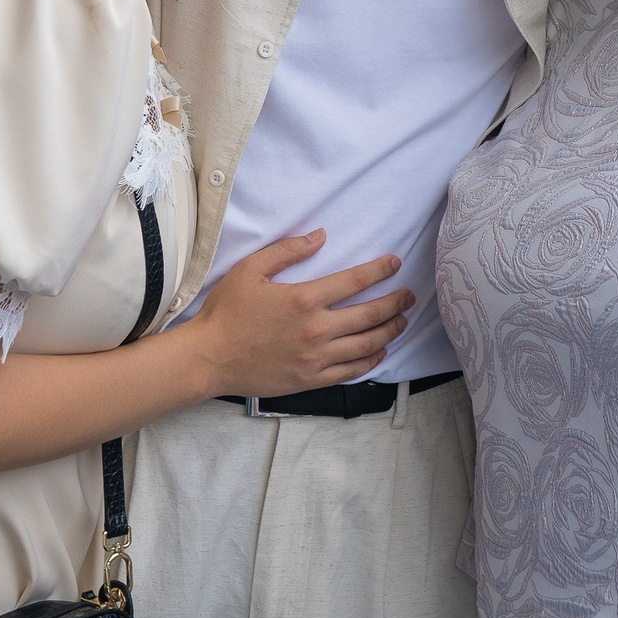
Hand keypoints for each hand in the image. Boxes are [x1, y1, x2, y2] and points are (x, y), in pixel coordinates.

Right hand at [173, 231, 415, 398]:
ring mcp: (316, 358)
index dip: (380, 270)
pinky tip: (379, 352)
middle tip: (409, 296)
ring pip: (366, 345)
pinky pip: (351, 372)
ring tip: (401, 321)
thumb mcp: (252, 270)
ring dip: (389, 331)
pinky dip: (371, 362)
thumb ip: (288, 250)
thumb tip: (321, 236)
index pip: (355, 281)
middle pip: (370, 314)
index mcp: (304, 299)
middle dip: (395, 303)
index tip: (395, 263)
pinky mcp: (310, 380)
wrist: (209, 357)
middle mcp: (317, 330)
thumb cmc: (227, 311)